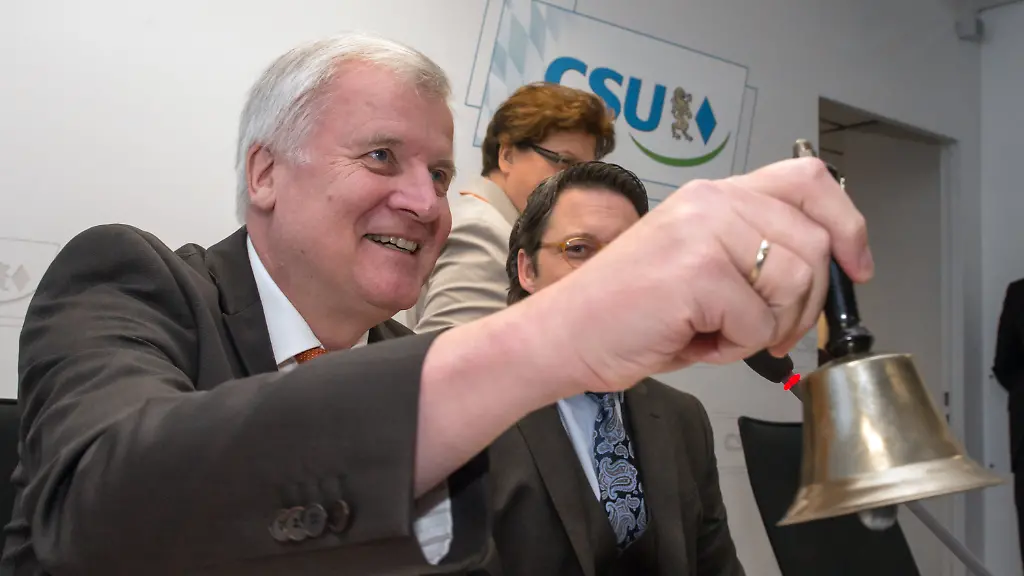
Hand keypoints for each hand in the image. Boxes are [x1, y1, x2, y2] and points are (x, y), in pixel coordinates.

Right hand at [545, 156, 873, 392]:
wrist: (563, 335)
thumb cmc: (627, 311)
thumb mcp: (698, 264)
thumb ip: (754, 252)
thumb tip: (828, 274)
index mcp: (714, 195)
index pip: (810, 179)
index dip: (847, 223)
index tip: (854, 268)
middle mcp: (712, 202)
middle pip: (815, 246)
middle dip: (804, 307)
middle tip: (764, 332)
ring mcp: (704, 233)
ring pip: (796, 285)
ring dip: (767, 329)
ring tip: (718, 333)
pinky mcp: (697, 273)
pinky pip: (759, 323)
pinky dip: (735, 348)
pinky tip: (696, 340)